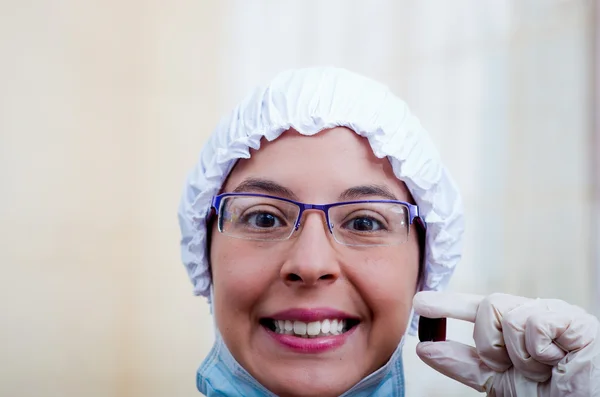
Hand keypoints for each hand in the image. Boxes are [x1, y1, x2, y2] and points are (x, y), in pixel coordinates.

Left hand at [413, 292, 599, 395]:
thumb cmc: (552, 394)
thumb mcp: (500, 383)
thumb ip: (463, 364)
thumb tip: (425, 348)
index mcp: (513, 328)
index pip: (475, 309)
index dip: (446, 304)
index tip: (420, 304)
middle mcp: (529, 315)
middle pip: (485, 307)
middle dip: (490, 343)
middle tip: (511, 366)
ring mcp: (550, 314)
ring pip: (506, 315)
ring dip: (519, 355)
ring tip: (543, 370)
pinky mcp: (570, 318)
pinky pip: (533, 323)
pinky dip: (540, 351)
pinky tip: (559, 359)